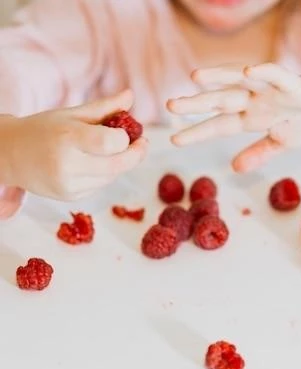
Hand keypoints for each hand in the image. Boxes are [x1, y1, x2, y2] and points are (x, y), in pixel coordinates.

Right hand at [0, 90, 147, 200]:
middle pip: (118, 164)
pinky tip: (93, 164)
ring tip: (111, 150)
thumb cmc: (44, 130)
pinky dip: (105, 174)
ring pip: (112, 176)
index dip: (126, 138)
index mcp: (67, 138)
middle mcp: (67, 164)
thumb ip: (105, 107)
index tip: (130, 132)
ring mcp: (68, 184)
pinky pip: (101, 185)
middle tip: (142, 144)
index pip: (111, 142)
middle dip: (136, 154)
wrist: (10, 155)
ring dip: (120, 163)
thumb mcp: (72, 114)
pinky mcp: (70, 196)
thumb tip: (131, 95)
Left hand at [167, 63, 300, 171]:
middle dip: (198, 104)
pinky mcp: (295, 83)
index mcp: (254, 116)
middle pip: (223, 101)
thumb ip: (258, 153)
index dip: (199, 131)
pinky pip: (278, 74)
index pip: (221, 124)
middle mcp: (258, 100)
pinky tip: (248, 69)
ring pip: (242, 81)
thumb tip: (234, 168)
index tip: (174, 140)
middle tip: (169, 107)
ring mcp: (274, 90)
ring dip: (220, 78)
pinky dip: (264, 71)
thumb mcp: (282, 142)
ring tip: (196, 77)